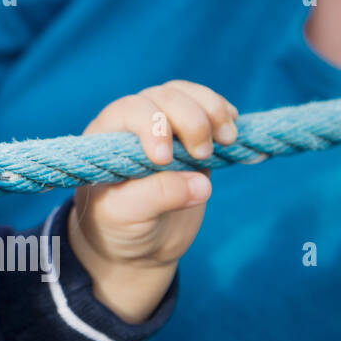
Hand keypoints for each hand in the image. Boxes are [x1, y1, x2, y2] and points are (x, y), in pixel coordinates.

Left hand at [67, 80, 237, 323]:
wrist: (134, 244)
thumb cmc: (116, 227)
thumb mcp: (124, 215)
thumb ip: (157, 196)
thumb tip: (202, 183)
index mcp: (106, 137)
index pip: (130, 110)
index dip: (153, 125)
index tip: (164, 160)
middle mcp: (133, 125)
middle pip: (163, 97)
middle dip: (190, 119)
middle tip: (203, 155)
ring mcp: (163, 128)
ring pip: (186, 96)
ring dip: (212, 110)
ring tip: (227, 139)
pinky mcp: (189, 140)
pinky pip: (206, 110)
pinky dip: (224, 116)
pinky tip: (234, 134)